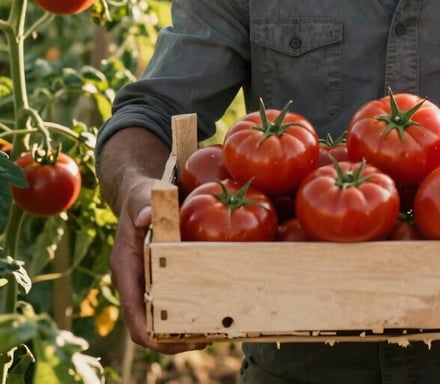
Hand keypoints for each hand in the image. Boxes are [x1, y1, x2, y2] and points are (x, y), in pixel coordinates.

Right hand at [109, 177, 204, 353]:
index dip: (150, 333)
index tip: (174, 341)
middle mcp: (137, 280)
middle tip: (207, 338)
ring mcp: (152, 280)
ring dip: (188, 328)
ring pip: (166, 317)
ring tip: (218, 331)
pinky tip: (218, 308)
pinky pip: (179, 299)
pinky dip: (196, 309)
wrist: (143, 192)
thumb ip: (144, 203)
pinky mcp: (167, 275)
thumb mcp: (142, 195)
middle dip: (174, 338)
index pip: (133, 312)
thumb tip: (146, 216)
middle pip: (151, 325)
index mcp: (126, 268)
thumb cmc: (142, 195)